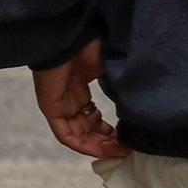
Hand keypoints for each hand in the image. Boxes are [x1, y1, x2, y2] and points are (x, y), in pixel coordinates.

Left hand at [32, 39, 128, 159]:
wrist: (70, 36)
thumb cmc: (89, 44)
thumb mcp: (108, 68)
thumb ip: (117, 86)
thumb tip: (136, 102)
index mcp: (80, 89)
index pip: (93, 118)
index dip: (110, 131)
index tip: (128, 137)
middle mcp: (69, 101)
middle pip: (87, 130)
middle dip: (108, 141)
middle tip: (127, 147)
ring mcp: (60, 105)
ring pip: (78, 136)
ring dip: (99, 146)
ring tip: (119, 150)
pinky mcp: (51, 108)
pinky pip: (66, 135)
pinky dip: (83, 145)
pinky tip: (101, 149)